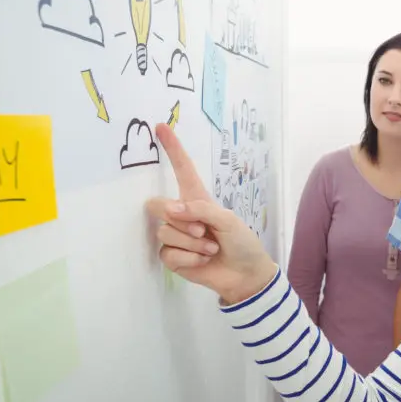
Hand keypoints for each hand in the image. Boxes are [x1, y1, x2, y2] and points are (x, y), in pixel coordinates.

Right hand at [146, 123, 278, 304]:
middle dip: (177, 217)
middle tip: (201, 230)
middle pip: (156, 204)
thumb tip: (170, 210)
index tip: (162, 126)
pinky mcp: (172, 256)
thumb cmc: (242, 242)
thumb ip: (200, 209)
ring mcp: (175, 236)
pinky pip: (168, 253)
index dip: (173, 149)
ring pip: (165, 232)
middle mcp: (183, 214)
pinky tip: (203, 261)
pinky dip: (189, 258)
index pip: (183, 170)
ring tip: (211, 249)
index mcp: (198, 198)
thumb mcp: (228, 220)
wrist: (245, 275)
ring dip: (191, 243)